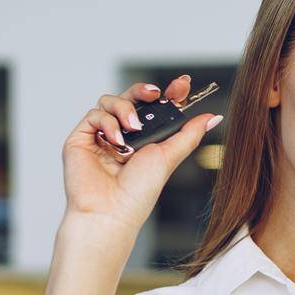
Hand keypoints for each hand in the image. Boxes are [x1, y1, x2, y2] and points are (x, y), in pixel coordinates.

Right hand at [61, 73, 222, 232]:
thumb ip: (188, 134)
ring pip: (111, 101)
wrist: (111, 210)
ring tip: (134, 129)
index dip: (168, 93)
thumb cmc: (139, 192)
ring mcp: (102, 136)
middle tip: (155, 93)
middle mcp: (124, 136)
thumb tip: (212, 117)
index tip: (182, 84)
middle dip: (144, 91)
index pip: (156, 108)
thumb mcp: (169, 157)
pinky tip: (117, 140)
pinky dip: (108, 122)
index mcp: (146, 140)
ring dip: (125, 109)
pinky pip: (94, 114)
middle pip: (132, 98)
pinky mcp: (82, 138)